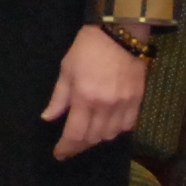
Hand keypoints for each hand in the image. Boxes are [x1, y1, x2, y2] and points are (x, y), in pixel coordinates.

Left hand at [44, 24, 147, 158]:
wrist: (120, 32)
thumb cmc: (88, 47)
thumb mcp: (67, 69)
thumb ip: (59, 97)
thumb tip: (48, 118)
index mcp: (84, 97)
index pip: (74, 134)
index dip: (66, 148)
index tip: (59, 154)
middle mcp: (104, 106)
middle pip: (92, 138)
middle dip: (79, 145)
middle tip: (71, 144)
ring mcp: (123, 104)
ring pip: (109, 135)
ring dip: (97, 138)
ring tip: (88, 133)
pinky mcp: (137, 100)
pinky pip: (127, 126)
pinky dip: (116, 130)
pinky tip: (108, 125)